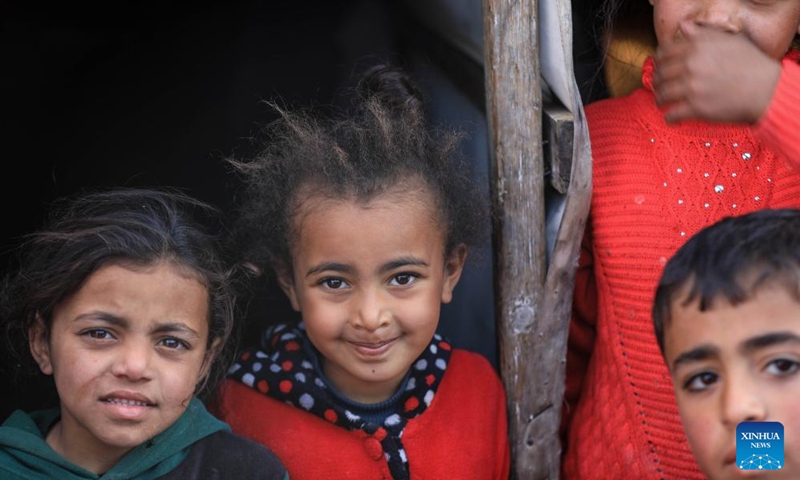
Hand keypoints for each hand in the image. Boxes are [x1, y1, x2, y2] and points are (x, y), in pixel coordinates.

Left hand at [652, 21, 781, 123]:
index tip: (659, 66)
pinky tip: (671, 118)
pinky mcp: (696, 108)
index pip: (664, 52)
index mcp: (697, 47)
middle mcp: (691, 65)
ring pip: (663, 94)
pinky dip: (669, 118)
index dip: (658, 60)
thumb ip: (702, 33)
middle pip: (660, 74)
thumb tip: (684, 26)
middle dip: (656, 80)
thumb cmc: (751, 63)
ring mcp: (692, 87)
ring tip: (662, 101)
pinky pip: (672, 115)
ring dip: (659, 99)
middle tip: (658, 85)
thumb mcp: (729, 40)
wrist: (767, 89)